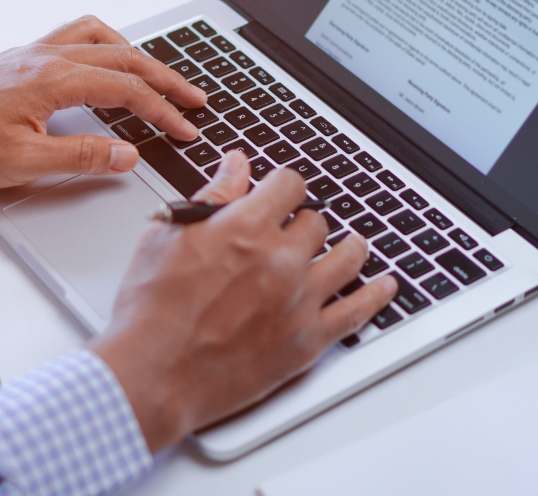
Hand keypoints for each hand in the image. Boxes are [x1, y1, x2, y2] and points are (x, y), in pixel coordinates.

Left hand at [0, 15, 207, 187]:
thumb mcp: (22, 163)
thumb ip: (80, 157)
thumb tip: (127, 155)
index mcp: (52, 80)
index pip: (126, 90)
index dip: (163, 111)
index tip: (186, 128)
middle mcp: (47, 57)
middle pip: (125, 57)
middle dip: (166, 79)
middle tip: (196, 99)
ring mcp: (35, 51)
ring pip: (103, 37)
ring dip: (139, 55)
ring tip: (160, 76)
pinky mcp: (23, 56)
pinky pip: (77, 34)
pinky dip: (107, 43)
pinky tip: (109, 60)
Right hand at [91, 152, 397, 452]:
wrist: (152, 372)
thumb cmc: (151, 308)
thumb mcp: (170, 235)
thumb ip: (212, 196)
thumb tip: (235, 165)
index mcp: (246, 226)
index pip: (289, 184)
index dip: (284, 186)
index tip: (283, 194)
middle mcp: (280, 258)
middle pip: (316, 222)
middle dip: (303, 222)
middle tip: (295, 233)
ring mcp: (298, 300)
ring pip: (348, 257)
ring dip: (350, 247)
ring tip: (352, 245)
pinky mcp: (307, 341)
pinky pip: (357, 312)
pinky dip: (376, 295)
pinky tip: (385, 287)